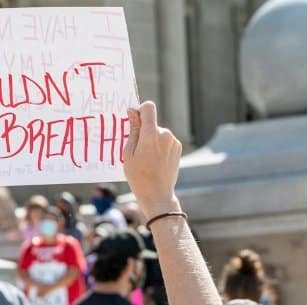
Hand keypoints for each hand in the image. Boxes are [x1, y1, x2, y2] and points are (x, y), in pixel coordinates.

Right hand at [122, 101, 181, 219]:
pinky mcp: (178, 148)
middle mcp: (165, 134)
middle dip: (143, 132)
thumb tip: (132, 112)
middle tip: (137, 151)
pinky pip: (165, 140)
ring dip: (151, 140)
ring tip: (147, 159)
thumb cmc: (138, 176)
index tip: (134, 120)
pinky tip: (155, 161)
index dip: (140, 111)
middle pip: (151, 123)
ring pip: (158, 133)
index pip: (148, 108)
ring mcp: (173, 141)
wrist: (157, 194)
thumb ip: (132, 130)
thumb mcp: (128, 154)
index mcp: (151, 135)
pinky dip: (159, 146)